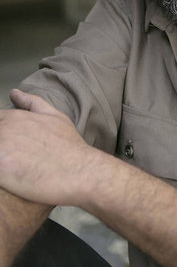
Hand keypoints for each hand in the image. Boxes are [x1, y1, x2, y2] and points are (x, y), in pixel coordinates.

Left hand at [0, 90, 97, 205]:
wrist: (79, 172)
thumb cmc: (70, 147)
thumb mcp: (56, 117)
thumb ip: (32, 102)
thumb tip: (14, 93)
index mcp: (15, 117)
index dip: (4, 133)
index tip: (13, 144)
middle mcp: (5, 129)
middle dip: (4, 144)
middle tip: (17, 155)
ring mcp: (1, 148)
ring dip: (2, 154)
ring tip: (17, 164)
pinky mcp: (0, 168)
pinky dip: (2, 169)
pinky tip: (13, 173)